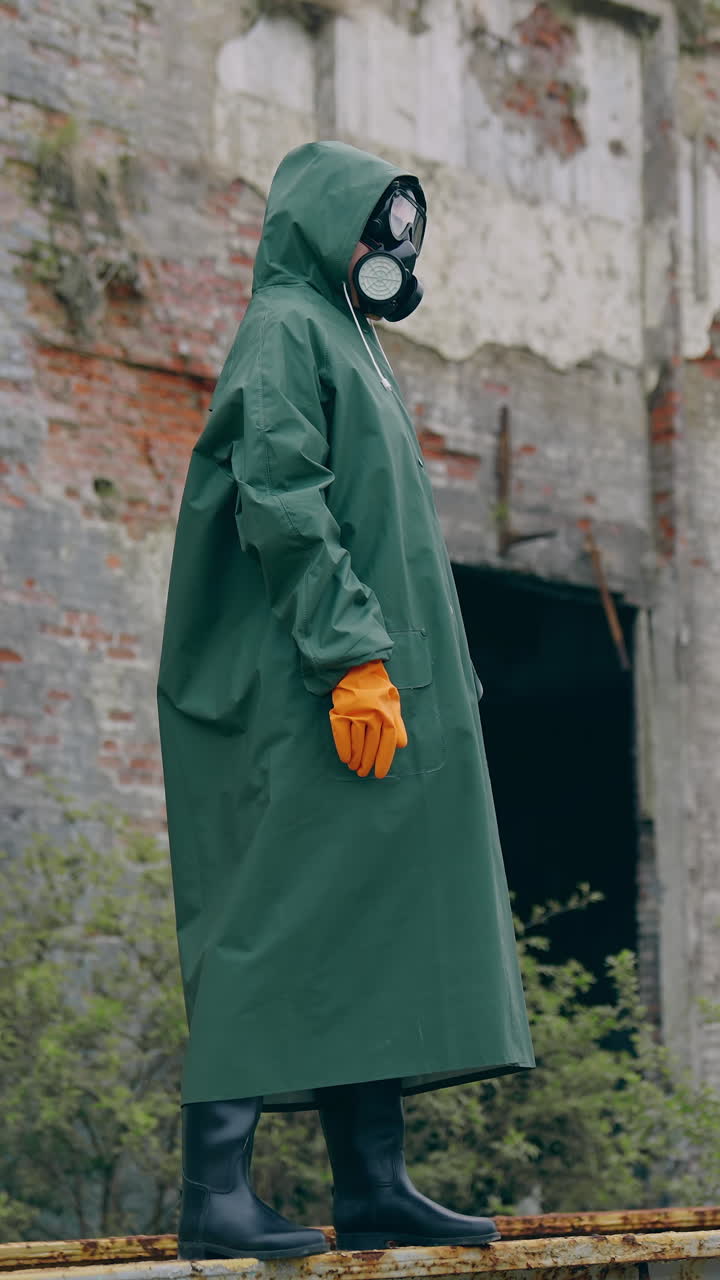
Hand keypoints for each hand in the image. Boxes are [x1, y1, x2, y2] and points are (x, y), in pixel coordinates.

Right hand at [329, 660, 407, 779]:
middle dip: (367, 762)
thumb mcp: (393, 704)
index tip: (379, 774)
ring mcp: (355, 714)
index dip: (383, 760)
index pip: (387, 743)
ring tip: (354, 767)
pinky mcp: (340, 712)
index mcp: (387, 714)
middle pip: (371, 746)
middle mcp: (372, 715)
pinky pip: (341, 735)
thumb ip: (398, 724)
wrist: (356, 669)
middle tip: (363, 773)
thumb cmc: (377, 689)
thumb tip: (401, 745)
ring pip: (356, 743)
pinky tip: (345, 758)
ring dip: (355, 758)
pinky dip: (343, 749)